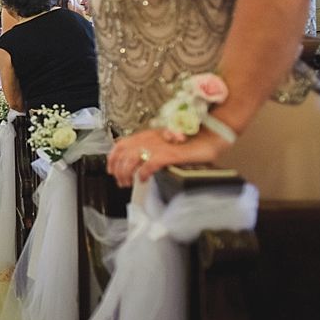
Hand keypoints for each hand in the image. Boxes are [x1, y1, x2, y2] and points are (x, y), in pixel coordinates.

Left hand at [106, 129, 227, 187]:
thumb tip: (137, 163)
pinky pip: (149, 164)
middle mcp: (149, 139)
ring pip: (131, 159)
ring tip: (129, 183)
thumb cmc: (189, 142)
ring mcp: (159, 146)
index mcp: (146, 135)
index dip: (112, 158)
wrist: (209, 137)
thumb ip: (150, 149)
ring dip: (127, 173)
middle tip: (122, 182)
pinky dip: (143, 173)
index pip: (121, 144)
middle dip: (118, 170)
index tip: (111, 170)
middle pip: (123, 154)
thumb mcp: (164, 143)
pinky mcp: (169, 154)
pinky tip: (144, 179)